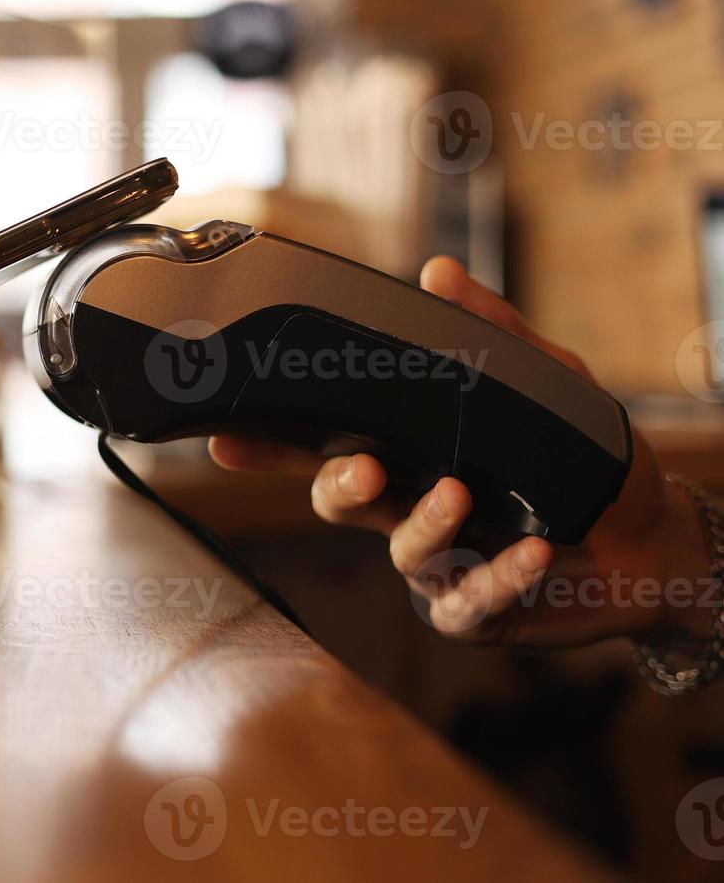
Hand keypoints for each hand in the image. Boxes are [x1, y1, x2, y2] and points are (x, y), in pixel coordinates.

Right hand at [209, 257, 711, 647]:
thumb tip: (435, 272)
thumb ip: (494, 333)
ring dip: (427, 524)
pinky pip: (464, 601)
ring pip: (401, 550)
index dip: (273, 443)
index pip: (328, 441)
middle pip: (337, 500)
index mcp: (412, 452)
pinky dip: (496, 577)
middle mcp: (409, 507)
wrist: (658, 538)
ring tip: (463, 497)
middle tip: (363, 469)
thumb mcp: (551, 384)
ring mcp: (438, 564)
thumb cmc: (589, 461)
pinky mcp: (475, 611)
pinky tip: (533, 554)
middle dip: (335, 485)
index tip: (226, 435)